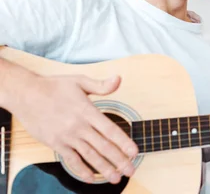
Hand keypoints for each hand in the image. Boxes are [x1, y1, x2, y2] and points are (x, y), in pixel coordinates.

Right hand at [8, 73, 137, 183]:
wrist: (26, 95)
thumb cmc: (55, 86)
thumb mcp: (80, 81)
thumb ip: (101, 85)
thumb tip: (118, 79)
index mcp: (87, 111)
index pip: (110, 129)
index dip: (123, 142)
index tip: (134, 152)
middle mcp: (78, 126)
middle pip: (102, 146)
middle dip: (119, 160)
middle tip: (131, 170)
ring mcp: (67, 137)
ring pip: (89, 156)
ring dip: (103, 169)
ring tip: (116, 178)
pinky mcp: (56, 143)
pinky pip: (71, 160)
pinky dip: (81, 170)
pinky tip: (91, 178)